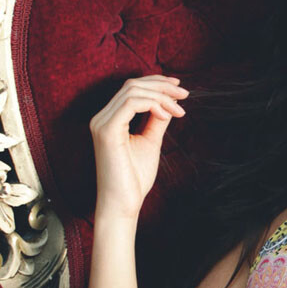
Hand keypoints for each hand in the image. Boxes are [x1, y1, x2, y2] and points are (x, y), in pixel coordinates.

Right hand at [89, 75, 188, 220]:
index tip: (179, 89)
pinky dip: (152, 104)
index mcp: (110, 119)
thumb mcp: (150, 141)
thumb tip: (170, 101)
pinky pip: (131, 103)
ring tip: (179, 109)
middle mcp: (102, 118)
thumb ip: (157, 119)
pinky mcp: (106, 131)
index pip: (131, 88)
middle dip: (162, 85)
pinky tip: (166, 115)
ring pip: (133, 91)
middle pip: (132, 85)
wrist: (123, 204)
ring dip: (161, 96)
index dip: (156, 83)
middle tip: (185, 94)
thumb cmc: (134, 178)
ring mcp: (102, 123)